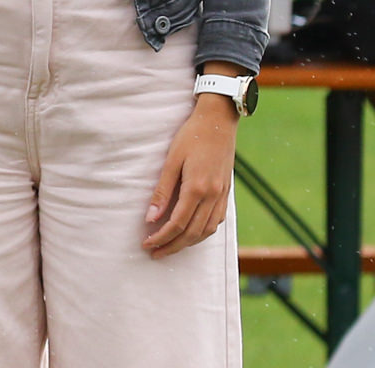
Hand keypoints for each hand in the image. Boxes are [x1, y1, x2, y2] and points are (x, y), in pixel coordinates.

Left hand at [143, 77, 240, 254]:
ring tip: (170, 247)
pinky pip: (216, 221)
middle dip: (172, 246)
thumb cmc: (191, 136)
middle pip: (192, 233)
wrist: (219, 121)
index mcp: (197, 188)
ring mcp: (222, 196)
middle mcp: (213, 196)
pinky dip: (203, 232)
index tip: (147, 244)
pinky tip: (191, 233)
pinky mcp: (227, 193)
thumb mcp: (172, 159)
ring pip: (207, 231)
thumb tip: (150, 218)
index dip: (161, 237)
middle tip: (155, 253)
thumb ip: (162, 190)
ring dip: (188, 243)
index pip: (177, 223)